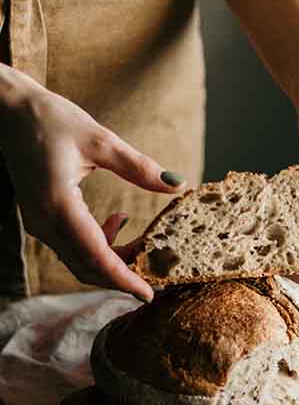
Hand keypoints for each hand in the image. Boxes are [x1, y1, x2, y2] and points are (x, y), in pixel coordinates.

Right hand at [0, 66, 182, 300]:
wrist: (8, 110)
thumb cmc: (51, 119)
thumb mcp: (101, 140)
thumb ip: (139, 167)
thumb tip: (177, 184)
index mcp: (58, 205)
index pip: (96, 257)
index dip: (124, 279)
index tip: (149, 294)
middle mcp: (44, 221)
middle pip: (87, 267)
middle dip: (123, 274)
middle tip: (157, 271)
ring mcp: (39, 222)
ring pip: (80, 259)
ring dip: (113, 259)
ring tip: (144, 241)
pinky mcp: (41, 217)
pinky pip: (72, 244)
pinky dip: (99, 244)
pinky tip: (118, 220)